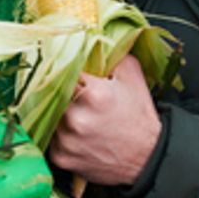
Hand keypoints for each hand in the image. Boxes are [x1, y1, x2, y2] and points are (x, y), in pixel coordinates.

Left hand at [48, 56, 160, 186]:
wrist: (148, 157)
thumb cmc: (139, 117)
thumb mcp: (133, 78)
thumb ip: (112, 55)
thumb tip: (91, 40)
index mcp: (93, 94)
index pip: (63, 70)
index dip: (65, 70)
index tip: (66, 71)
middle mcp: (76, 117)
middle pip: (53, 94)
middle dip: (63, 94)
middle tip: (77, 99)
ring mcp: (67, 139)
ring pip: (50, 117)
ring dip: (60, 115)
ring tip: (80, 118)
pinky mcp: (61, 157)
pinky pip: (50, 139)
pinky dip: (61, 136)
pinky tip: (78, 135)